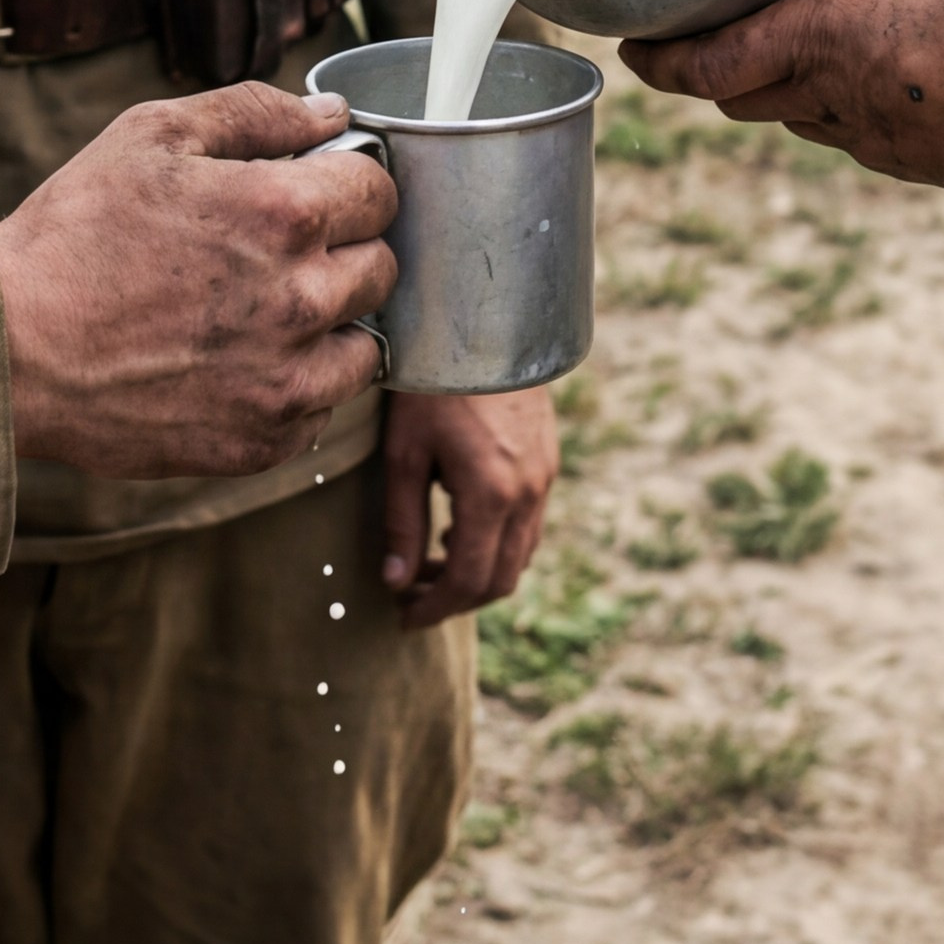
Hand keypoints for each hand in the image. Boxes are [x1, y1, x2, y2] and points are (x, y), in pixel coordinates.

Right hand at [0, 81, 399, 477]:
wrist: (8, 349)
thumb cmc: (73, 233)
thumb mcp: (152, 136)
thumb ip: (254, 113)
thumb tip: (333, 113)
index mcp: (284, 212)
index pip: (380, 191)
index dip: (347, 184)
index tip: (313, 194)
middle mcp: (302, 298)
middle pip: (382, 268)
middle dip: (342, 251)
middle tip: (275, 254)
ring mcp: (287, 379)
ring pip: (365, 347)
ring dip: (330, 326)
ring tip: (260, 314)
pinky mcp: (263, 441)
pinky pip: (321, 409)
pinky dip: (294, 386)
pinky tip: (236, 363)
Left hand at [380, 386, 558, 627]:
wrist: (487, 326)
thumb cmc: (435, 384)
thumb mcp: (405, 453)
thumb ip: (401, 521)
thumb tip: (395, 580)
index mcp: (491, 494)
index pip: (469, 581)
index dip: (435, 608)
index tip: (404, 617)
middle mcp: (528, 493)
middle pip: (501, 578)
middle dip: (457, 598)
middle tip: (413, 598)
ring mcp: (545, 478)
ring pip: (520, 555)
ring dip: (479, 573)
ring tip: (431, 564)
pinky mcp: (548, 463)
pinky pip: (528, 526)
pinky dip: (497, 544)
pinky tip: (460, 528)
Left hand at [627, 0, 943, 204]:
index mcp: (816, 37)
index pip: (701, 64)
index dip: (654, 58)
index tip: (625, 44)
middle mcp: (822, 93)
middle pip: (727, 93)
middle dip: (697, 67)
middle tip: (680, 35)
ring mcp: (859, 133)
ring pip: (778, 113)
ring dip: (756, 84)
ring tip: (756, 42)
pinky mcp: (897, 155)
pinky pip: (833, 129)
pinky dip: (816, 102)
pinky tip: (848, 74)